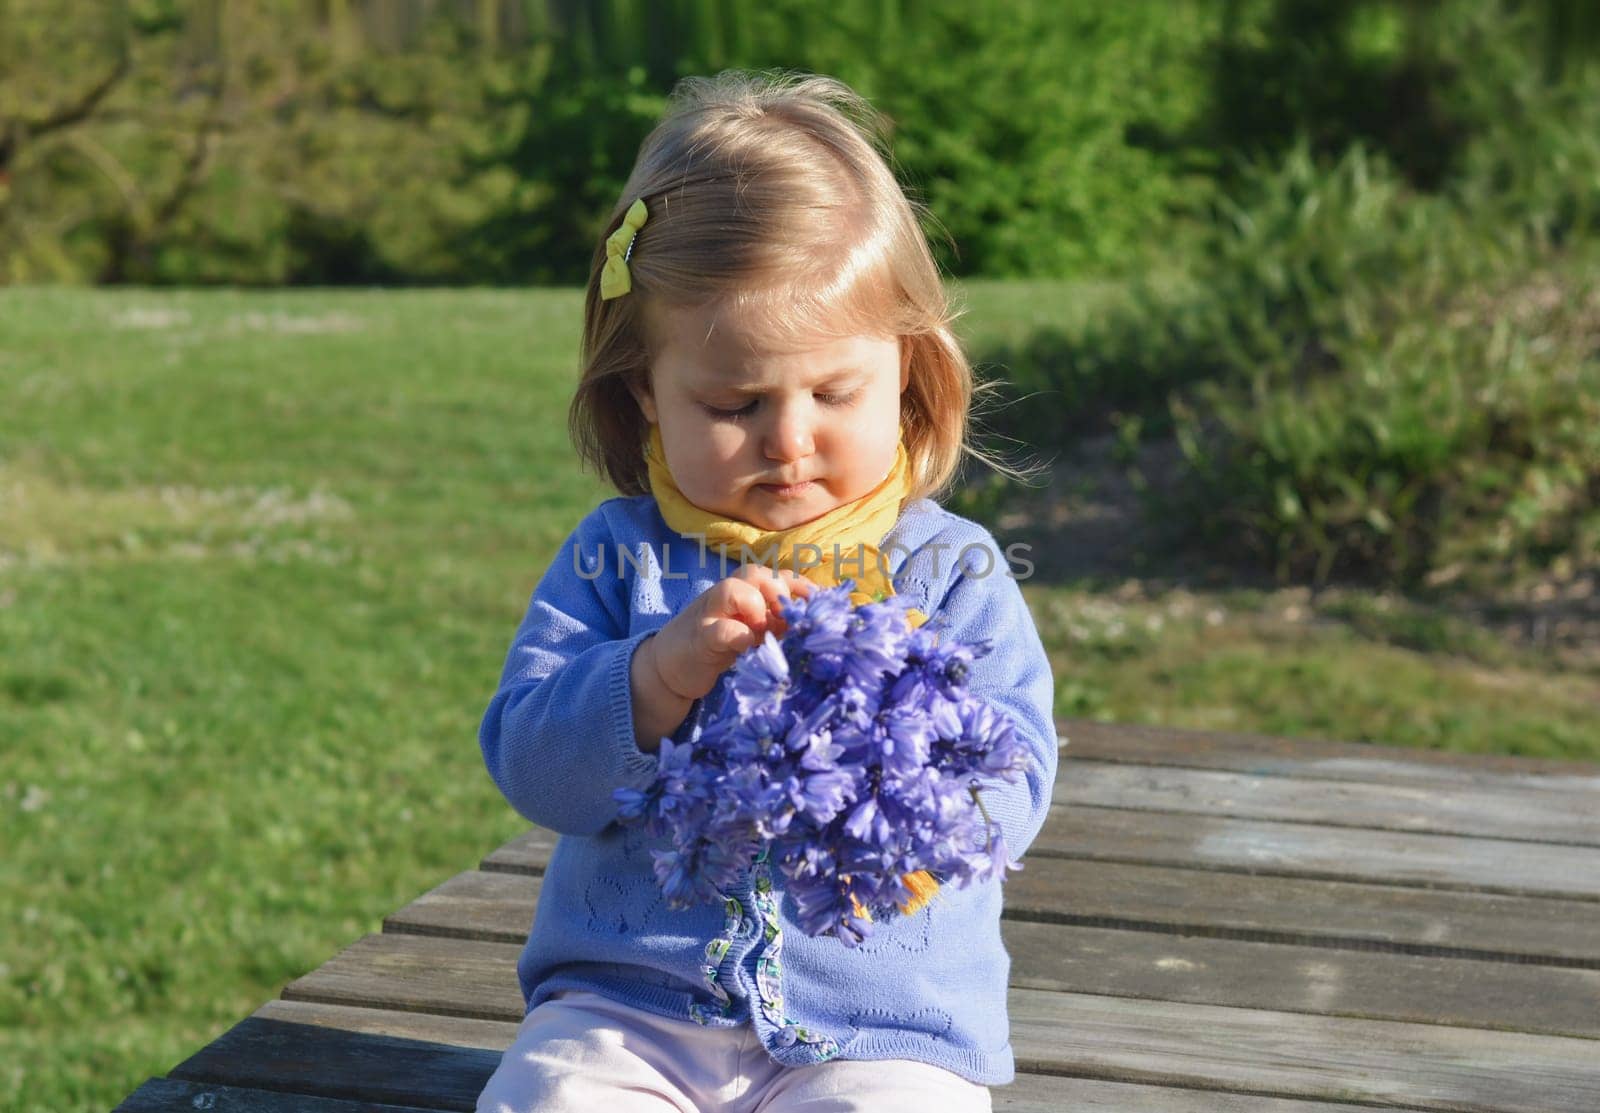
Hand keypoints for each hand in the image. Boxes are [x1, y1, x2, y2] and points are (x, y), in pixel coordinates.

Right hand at [648, 565, 815, 702]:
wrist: (668, 667)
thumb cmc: (717, 645)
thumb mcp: (750, 630)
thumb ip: (774, 622)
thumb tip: (810, 624)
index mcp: (741, 591)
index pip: (774, 575)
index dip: (800, 586)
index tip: (820, 603)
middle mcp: (725, 595)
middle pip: (754, 573)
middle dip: (779, 592)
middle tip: (792, 620)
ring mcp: (709, 614)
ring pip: (732, 589)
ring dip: (757, 607)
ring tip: (767, 632)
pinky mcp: (700, 640)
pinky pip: (721, 629)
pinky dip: (739, 635)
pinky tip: (751, 648)